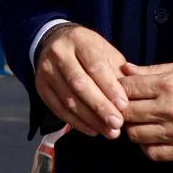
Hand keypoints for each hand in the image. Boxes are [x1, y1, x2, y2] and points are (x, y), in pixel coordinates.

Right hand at [33, 24, 127, 138]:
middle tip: (117, 124)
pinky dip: (76, 122)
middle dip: (100, 107)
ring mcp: (47, 70)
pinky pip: (58, 109)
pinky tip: (93, 130)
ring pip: (68, 99)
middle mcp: (59, 53)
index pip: (95, 65)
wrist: (55, 43)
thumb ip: (117, 73)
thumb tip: (131, 99)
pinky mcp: (41, 87)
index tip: (123, 106)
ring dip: (90, 119)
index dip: (109, 87)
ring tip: (109, 132)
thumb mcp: (106, 52)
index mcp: (79, 40)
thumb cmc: (88, 51)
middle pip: (79, 84)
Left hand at [119, 61, 172, 161]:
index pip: (126, 88)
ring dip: (132, 128)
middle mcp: (169, 109)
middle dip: (121, 109)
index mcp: (168, 85)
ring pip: (135, 135)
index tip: (119, 88)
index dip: (118, 87)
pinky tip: (151, 136)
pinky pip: (152, 153)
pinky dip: (146, 146)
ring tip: (138, 121)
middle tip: (124, 106)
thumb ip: (153, 70)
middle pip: (126, 113)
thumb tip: (125, 69)